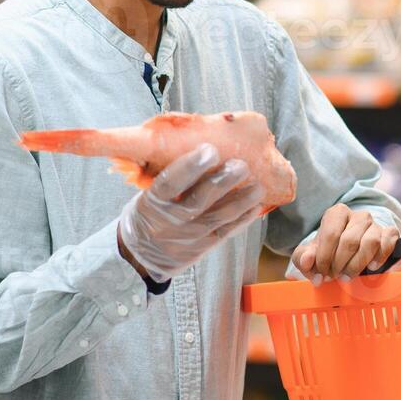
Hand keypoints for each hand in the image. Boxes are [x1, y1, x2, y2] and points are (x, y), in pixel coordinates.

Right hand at [116, 144, 263, 281]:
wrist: (142, 255)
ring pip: (218, 217)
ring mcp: (188, 237)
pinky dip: (243, 218)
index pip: (170, 183)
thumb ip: (167, 177)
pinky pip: (227, 231)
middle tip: (241, 165)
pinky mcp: (203, 247)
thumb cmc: (148, 215)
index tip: (209, 149)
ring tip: (258, 185)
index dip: (190, 166)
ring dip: (241, 200)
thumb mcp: (145, 195)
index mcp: (151, 203)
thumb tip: (199, 144)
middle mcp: (170, 222)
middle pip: (199, 200)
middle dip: (223, 181)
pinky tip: (256, 205)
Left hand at [291, 205, 399, 283]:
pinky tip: (371, 267)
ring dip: (357, 265)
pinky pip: (388, 243)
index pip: (330, 234)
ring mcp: (376, 224)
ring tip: (349, 275)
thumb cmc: (330, 251)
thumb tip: (308, 260)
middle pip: (349, 241)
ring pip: (370, 243)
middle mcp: (358, 215)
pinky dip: (379, 258)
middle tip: (335, 276)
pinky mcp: (390, 233)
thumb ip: (303, 257)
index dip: (324, 258)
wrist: (353, 252)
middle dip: (340, 264)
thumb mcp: (312, 255)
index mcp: (337, 214)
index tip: (321, 274)